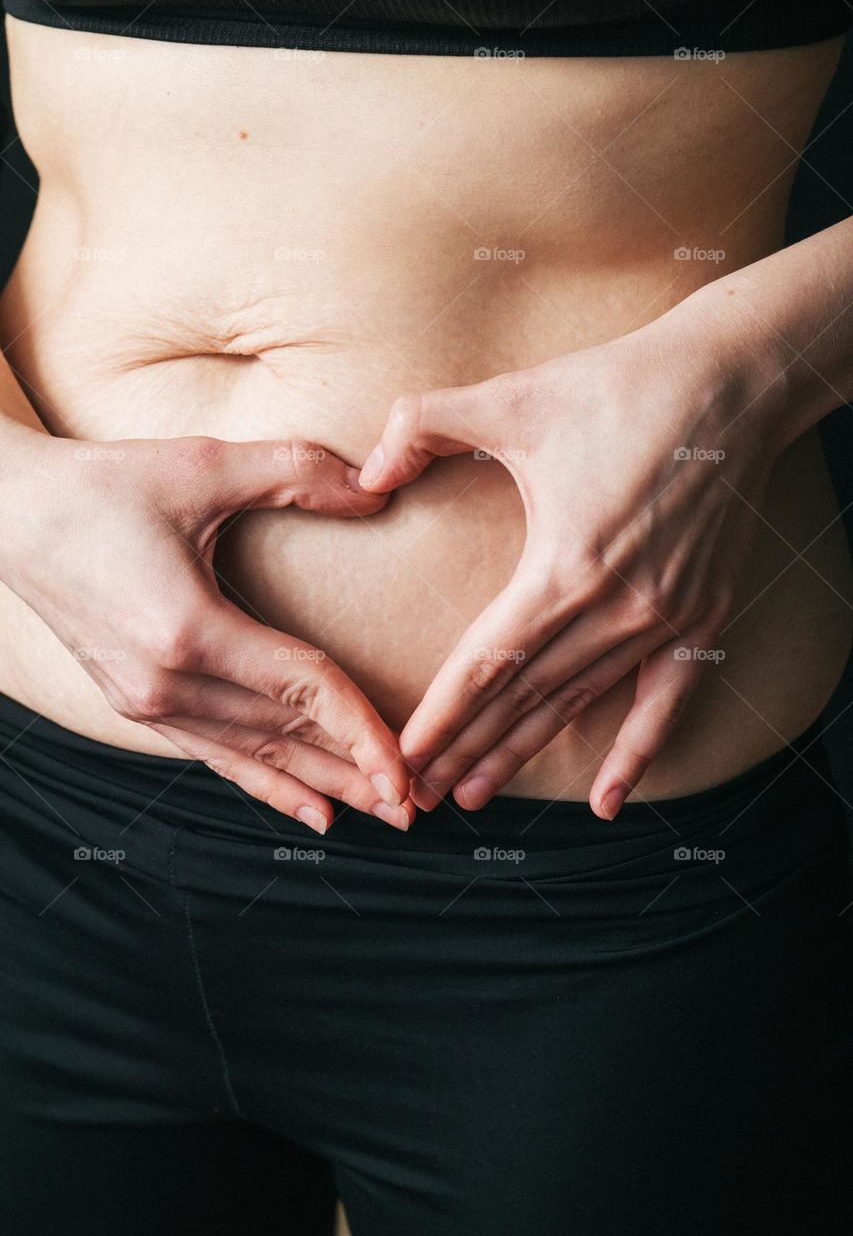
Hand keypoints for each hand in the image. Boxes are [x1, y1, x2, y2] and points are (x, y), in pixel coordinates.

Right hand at [2, 431, 412, 832]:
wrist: (11, 517)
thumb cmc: (104, 487)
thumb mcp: (202, 465)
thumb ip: (295, 473)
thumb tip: (377, 489)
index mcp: (186, 630)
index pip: (299, 690)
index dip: (361, 729)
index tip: (407, 766)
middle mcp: (164, 682)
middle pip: (283, 736)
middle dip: (355, 772)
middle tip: (415, 806)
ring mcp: (145, 701)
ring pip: (253, 755)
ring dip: (319, 784)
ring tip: (377, 812)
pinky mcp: (135, 702)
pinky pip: (214, 753)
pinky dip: (264, 782)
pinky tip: (309, 809)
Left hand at [360, 308, 784, 817]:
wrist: (731, 383)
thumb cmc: (618, 388)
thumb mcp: (511, 397)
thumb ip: (422, 426)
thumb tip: (365, 474)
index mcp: (566, 565)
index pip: (487, 663)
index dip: (441, 717)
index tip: (404, 759)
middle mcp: (618, 607)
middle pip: (524, 697)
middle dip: (465, 749)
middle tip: (416, 797)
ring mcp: (665, 619)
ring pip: (578, 705)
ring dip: (523, 752)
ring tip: (473, 795)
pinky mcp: (702, 618)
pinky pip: (665, 703)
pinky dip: (636, 753)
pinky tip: (606, 801)